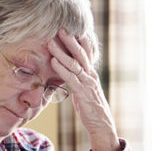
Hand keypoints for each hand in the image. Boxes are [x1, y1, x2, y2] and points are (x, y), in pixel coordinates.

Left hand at [48, 29, 121, 150]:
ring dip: (61, 52)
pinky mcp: (83, 92)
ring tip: (51, 42)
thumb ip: (78, 77)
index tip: (72, 26)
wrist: (101, 124)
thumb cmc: (90, 106)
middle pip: (81, 53)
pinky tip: (53, 61)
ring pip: (74, 64)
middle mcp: (91, 74)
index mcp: (91, 72)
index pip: (87, 52)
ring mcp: (88, 83)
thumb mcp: (84, 88)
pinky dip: (61, 69)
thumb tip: (67, 69)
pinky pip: (71, 78)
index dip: (80, 39)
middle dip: (71, 40)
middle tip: (60, 28)